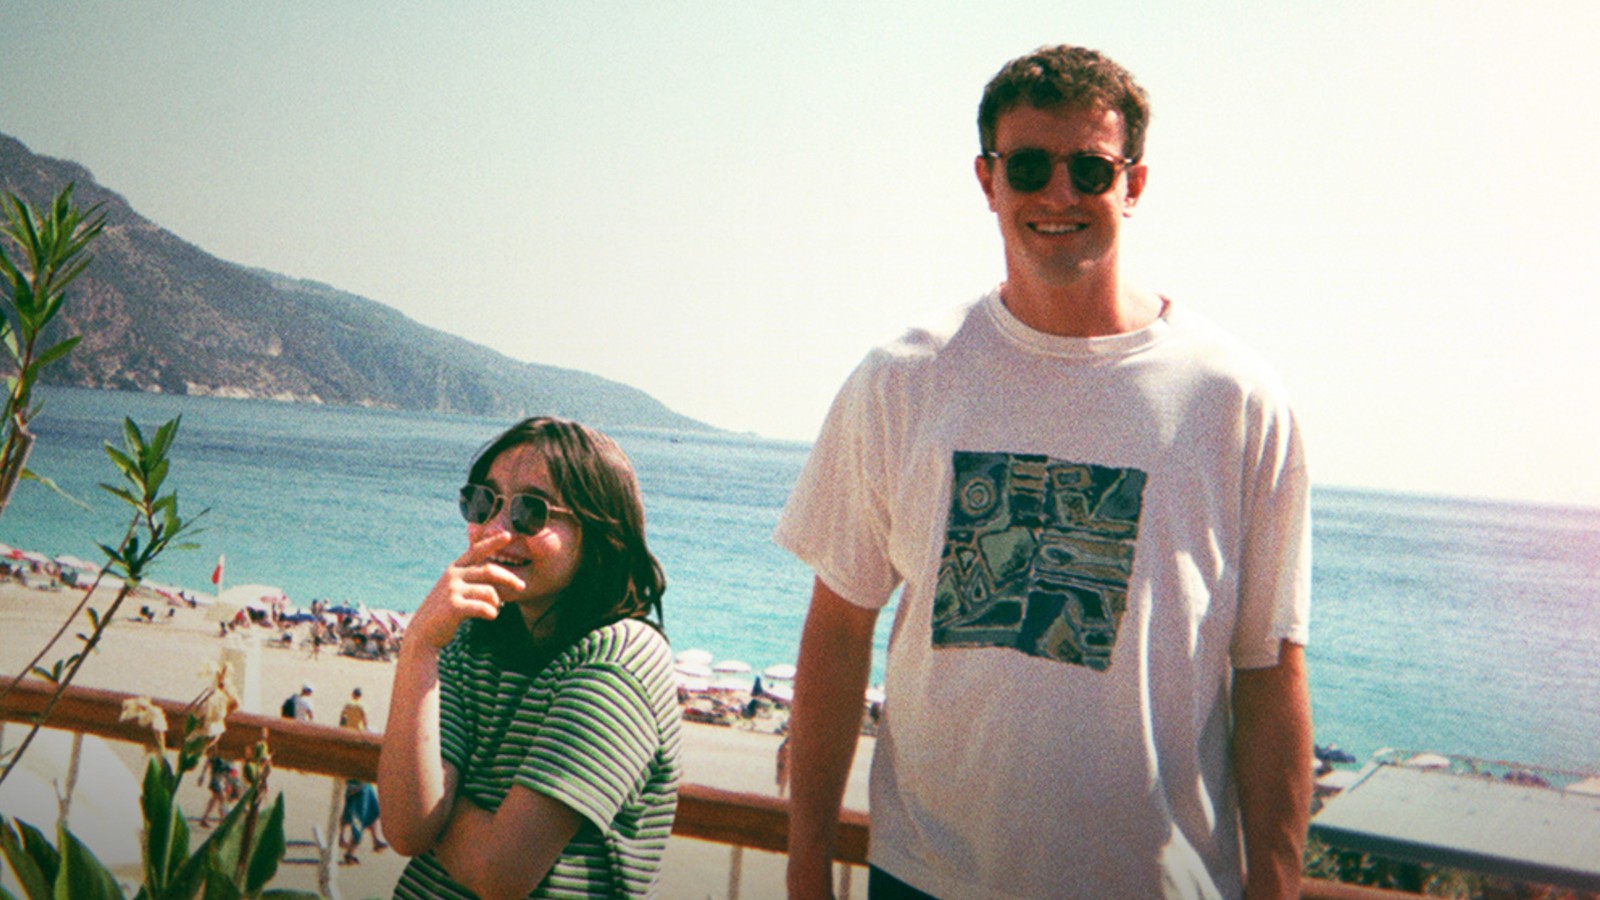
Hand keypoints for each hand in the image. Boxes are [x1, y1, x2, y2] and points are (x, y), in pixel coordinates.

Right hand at [407, 532, 526, 651]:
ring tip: (495, 609)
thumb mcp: (455, 588)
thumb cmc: (445, 610)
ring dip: (497, 602)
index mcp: (455, 568)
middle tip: (522, 586)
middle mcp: (453, 575)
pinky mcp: (453, 606)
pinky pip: (482, 607)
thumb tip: (500, 576)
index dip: (492, 542)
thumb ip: (471, 578)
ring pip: (489, 591)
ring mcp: (452, 590)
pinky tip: (491, 616)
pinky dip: (491, 612)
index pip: (476, 550)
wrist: (423, 632)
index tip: (508, 535)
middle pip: (489, 570)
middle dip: (509, 578)